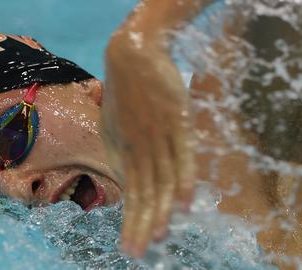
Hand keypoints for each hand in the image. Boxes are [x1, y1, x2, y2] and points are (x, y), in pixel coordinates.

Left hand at [101, 29, 194, 256]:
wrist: (134, 51)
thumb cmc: (127, 89)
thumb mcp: (115, 124)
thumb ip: (122, 152)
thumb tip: (128, 179)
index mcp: (122, 149)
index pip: (131, 192)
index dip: (132, 220)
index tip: (131, 244)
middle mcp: (137, 146)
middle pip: (143, 191)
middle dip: (141, 224)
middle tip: (137, 252)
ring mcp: (156, 134)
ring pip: (161, 178)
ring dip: (161, 209)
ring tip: (159, 236)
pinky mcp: (175, 120)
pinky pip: (182, 154)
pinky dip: (184, 178)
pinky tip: (186, 201)